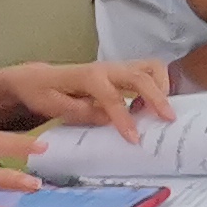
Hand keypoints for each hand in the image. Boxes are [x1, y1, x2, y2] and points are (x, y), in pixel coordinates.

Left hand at [9, 59, 172, 139]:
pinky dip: (158, 85)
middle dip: (157, 97)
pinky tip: (149, 105)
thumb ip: (81, 112)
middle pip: (140, 76)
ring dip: (161, 86)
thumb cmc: (42, 93)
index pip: (112, 97)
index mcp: (87, 78)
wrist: (37, 77)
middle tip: (168, 118)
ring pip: (150, 67)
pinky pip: (149, 71)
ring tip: (159, 111)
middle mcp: (106, 68)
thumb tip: (108, 119)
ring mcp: (116, 67)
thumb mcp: (53, 106)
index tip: (135, 139)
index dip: (124, 119)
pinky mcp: (122, 71)